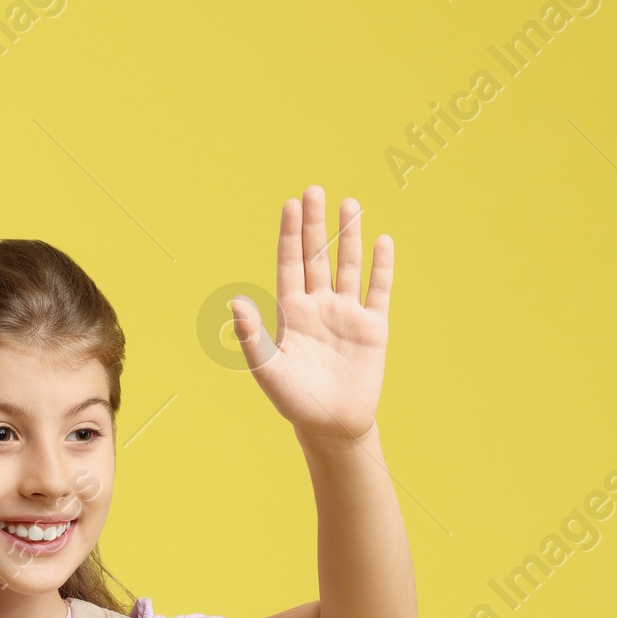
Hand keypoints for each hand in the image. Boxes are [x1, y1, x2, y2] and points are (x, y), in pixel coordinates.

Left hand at [230, 189, 392, 445]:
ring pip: (348, 266)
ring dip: (349, 236)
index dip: (290, 235)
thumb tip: (234, 302)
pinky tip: (381, 240)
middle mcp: (319, 307)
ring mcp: (347, 315)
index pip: (290, 265)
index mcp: (292, 314)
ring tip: (350, 204)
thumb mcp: (268, 370)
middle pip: (317, 257)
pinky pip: (377, 290)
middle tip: (315, 190)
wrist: (332, 428)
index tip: (290, 204)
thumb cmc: (295, 402)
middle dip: (316, 225)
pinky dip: (381, 266)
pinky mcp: (372, 327)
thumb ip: (251, 336)